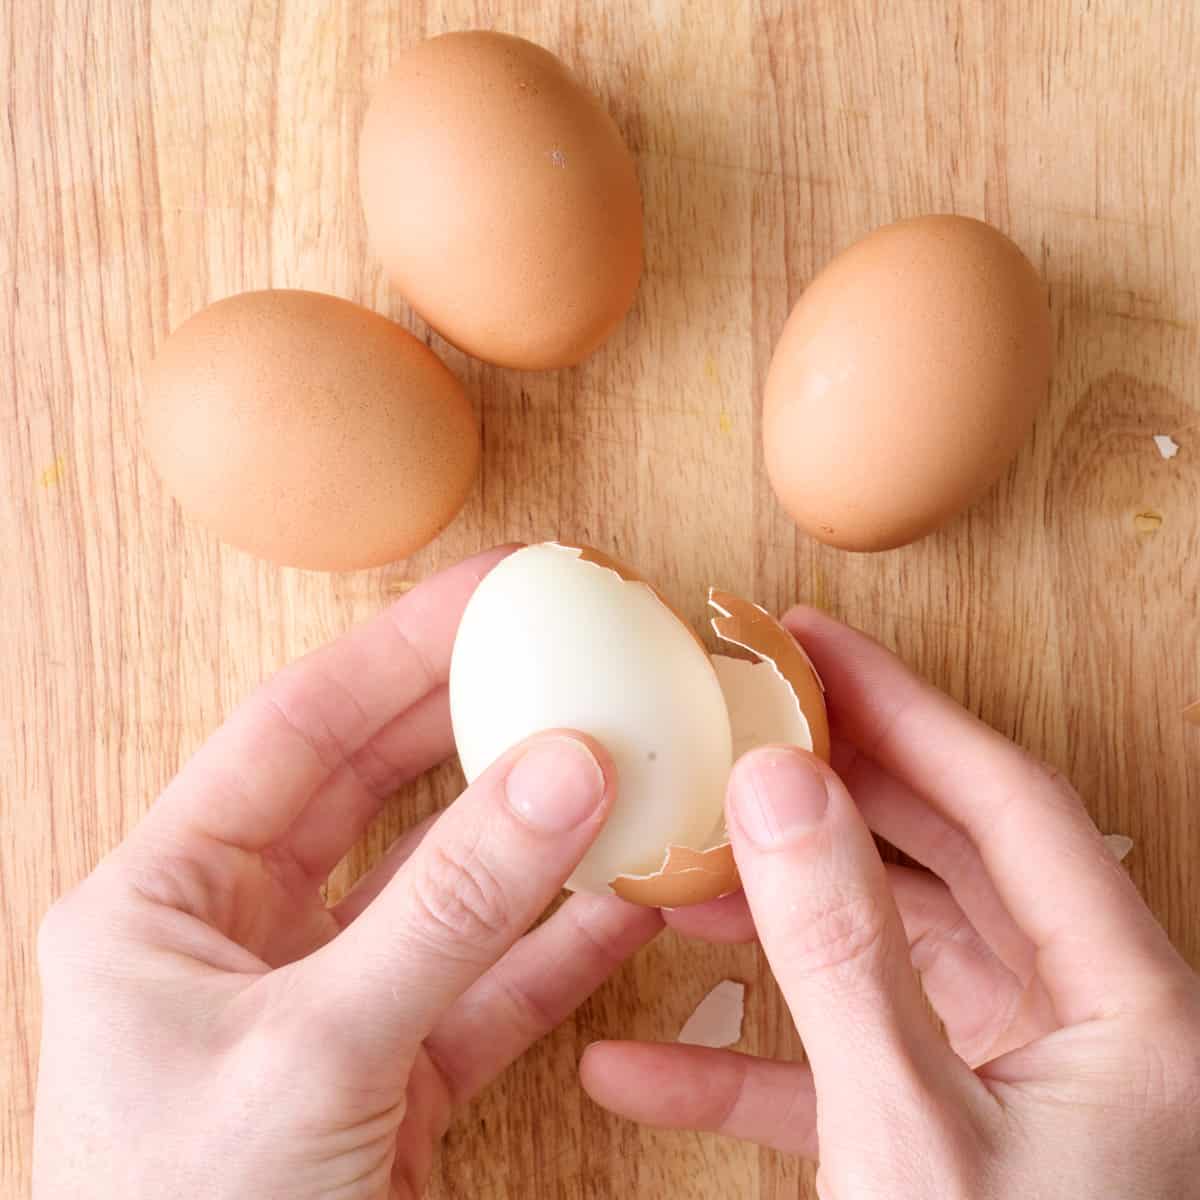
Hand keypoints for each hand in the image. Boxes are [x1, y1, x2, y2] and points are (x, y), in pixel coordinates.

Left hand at [34, 548, 661, 1199]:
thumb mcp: (313, 1056)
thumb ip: (446, 912)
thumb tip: (561, 773)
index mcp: (165, 901)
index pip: (295, 731)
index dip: (396, 650)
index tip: (490, 593)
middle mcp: (243, 938)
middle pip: (376, 785)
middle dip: (469, 714)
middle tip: (561, 647)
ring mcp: (328, 1003)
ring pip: (445, 880)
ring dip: (531, 825)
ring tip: (614, 755)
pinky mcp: (395, 1072)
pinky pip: (489, 979)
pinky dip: (559, 939)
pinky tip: (626, 890)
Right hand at [582, 606, 1199, 1196]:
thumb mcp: (915, 1136)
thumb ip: (843, 949)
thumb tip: (778, 785)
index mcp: (1128, 1007)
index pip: (1003, 798)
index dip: (901, 706)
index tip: (810, 643)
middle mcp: (1087, 1030)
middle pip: (939, 861)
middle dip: (824, 798)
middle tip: (736, 730)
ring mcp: (1020, 1086)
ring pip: (884, 955)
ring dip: (772, 920)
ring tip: (669, 881)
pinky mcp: (958, 1144)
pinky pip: (848, 1065)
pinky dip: (751, 1055)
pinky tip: (641, 1058)